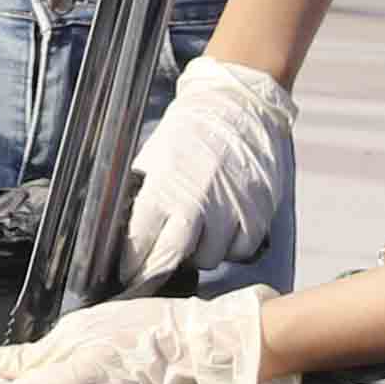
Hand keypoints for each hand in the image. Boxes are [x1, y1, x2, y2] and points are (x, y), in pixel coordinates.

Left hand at [120, 55, 295, 282]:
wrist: (240, 105)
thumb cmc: (192, 131)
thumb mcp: (155, 156)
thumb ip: (143, 194)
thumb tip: (125, 231)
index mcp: (164, 186)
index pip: (140, 241)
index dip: (131, 266)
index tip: (127, 277)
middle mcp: (197, 202)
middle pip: (171, 259)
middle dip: (156, 274)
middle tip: (149, 278)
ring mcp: (231, 209)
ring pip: (209, 260)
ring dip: (199, 254)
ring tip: (197, 234)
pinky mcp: (259, 212)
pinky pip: (240, 251)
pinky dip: (231, 248)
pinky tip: (225, 230)